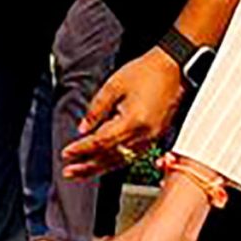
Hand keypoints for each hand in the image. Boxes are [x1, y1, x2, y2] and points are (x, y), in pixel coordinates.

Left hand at [60, 50, 185, 178]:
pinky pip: (132, 155)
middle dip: (88, 166)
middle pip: (111, 157)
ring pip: (122, 160)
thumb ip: (96, 109)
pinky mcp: (155, 137)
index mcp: (133, 121)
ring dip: (100, 168)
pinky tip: (104, 163)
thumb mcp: (114, 86)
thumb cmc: (147, 72)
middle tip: (69, 172)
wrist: (173, 69)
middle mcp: (144, 134)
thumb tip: (84, 129)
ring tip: (82, 172)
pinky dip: (115, 161)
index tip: (67, 153)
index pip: (101, 142)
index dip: (82, 149)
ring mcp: (152, 138)